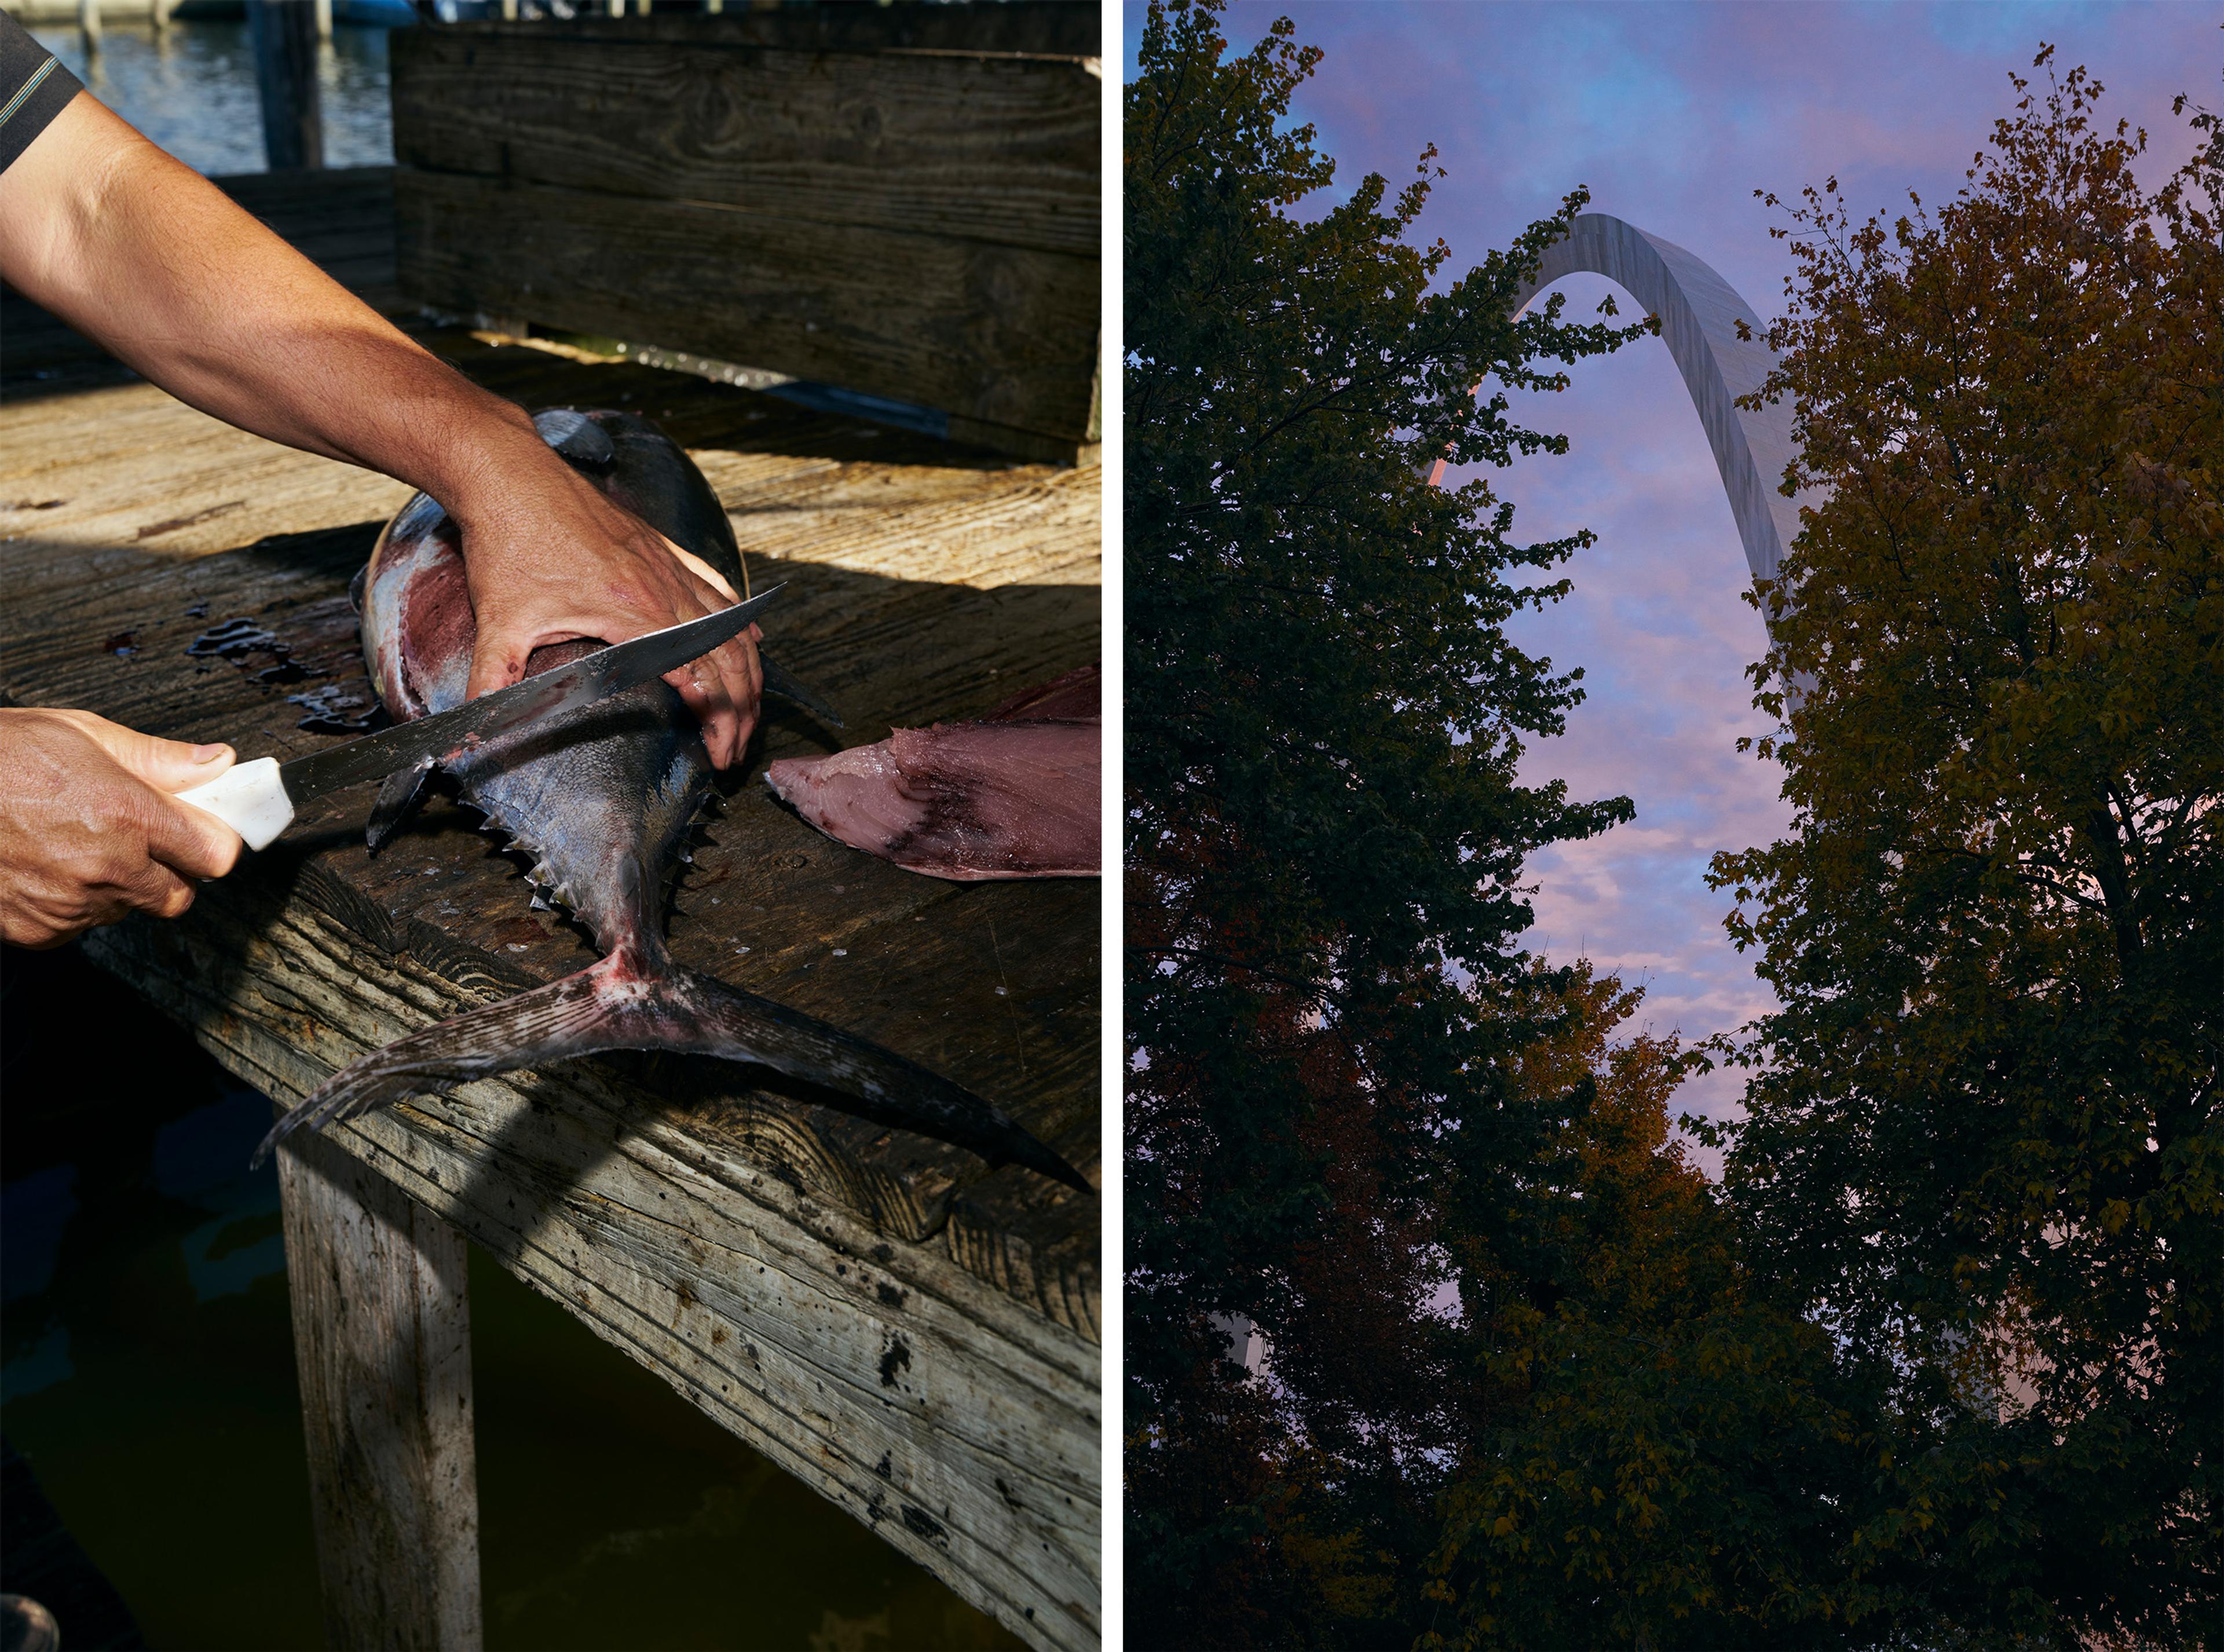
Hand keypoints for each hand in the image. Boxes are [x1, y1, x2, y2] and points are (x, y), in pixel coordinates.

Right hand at [0, 709, 243, 948]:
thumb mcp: (83, 734)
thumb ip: (159, 758)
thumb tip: (219, 763)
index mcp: (125, 814)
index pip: (216, 855)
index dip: (212, 840)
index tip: (201, 828)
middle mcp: (104, 867)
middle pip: (179, 895)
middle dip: (170, 869)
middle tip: (140, 838)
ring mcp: (68, 904)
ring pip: (127, 909)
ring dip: (117, 885)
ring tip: (74, 841)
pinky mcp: (36, 930)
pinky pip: (80, 926)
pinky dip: (74, 903)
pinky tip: (46, 865)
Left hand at [453, 454, 763, 768]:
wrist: (510, 475)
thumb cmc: (507, 542)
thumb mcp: (498, 622)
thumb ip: (493, 682)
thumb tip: (467, 736)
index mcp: (633, 613)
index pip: (699, 677)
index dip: (717, 720)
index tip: (716, 753)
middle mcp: (663, 588)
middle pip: (727, 658)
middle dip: (740, 710)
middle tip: (732, 748)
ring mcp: (668, 565)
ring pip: (731, 626)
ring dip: (747, 672)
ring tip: (748, 708)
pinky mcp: (662, 547)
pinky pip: (716, 587)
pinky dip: (740, 618)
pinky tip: (752, 636)